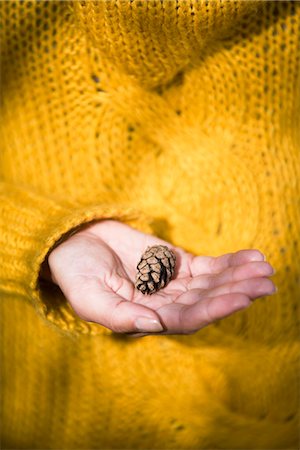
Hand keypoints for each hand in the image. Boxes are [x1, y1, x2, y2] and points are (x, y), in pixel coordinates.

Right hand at [41, 220, 275, 336]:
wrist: (76, 243)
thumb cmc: (76, 272)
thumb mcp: (88, 297)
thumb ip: (118, 314)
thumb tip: (154, 324)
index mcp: (146, 319)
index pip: (187, 319)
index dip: (215, 309)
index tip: (241, 297)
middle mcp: (165, 305)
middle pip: (208, 301)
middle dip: (237, 292)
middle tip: (266, 282)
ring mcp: (173, 283)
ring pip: (213, 284)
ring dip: (240, 277)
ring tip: (266, 269)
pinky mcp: (177, 263)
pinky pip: (208, 266)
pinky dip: (230, 263)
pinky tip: (251, 257)